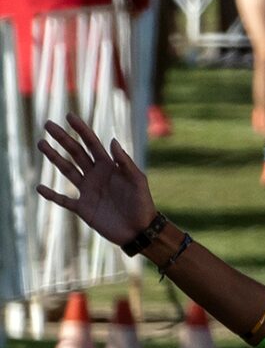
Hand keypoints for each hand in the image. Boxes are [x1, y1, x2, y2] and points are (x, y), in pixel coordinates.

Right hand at [37, 116, 157, 245]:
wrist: (140, 231)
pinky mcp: (84, 209)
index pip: (92, 144)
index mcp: (109, 167)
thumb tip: (113, 141)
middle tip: (47, 124)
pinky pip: (64, 200)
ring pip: (67, 170)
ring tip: (41, 144)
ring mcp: (88, 191)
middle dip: (62, 138)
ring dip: (54, 157)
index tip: (69, 116)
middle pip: (75, 153)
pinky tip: (39, 187)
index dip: (81, 130)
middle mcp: (96, 175)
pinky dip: (52, 195)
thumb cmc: (143, 205)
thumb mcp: (138, 182)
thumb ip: (125, 162)